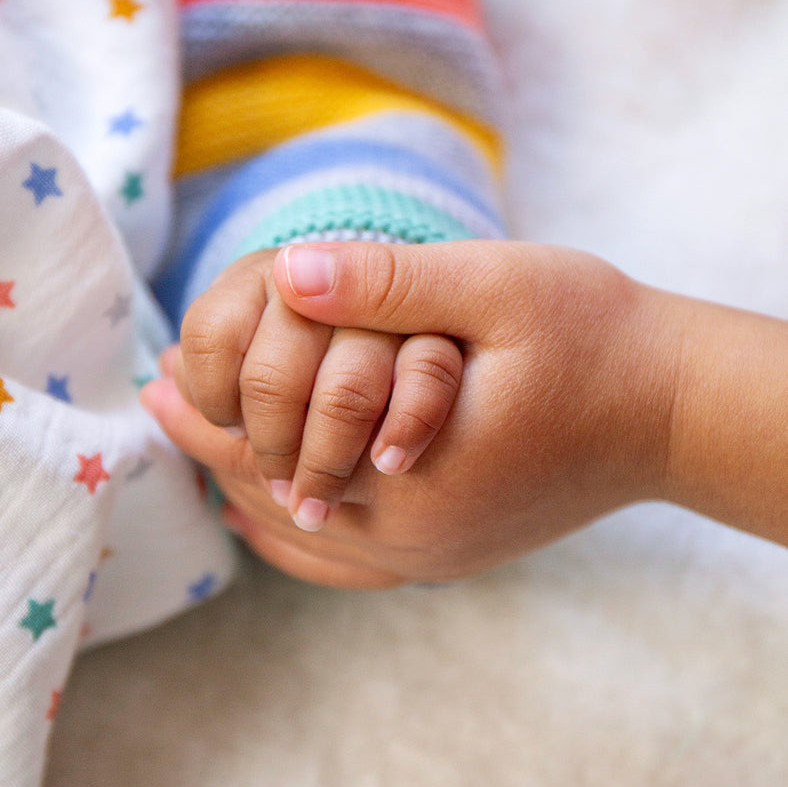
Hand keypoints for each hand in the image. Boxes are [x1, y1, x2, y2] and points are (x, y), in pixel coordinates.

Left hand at [144, 240, 680, 585]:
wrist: (671, 405)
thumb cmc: (592, 336)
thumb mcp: (493, 286)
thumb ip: (386, 281)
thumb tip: (286, 272)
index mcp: (410, 475)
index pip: (270, 452)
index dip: (206, 411)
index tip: (157, 379)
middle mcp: (415, 537)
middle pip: (277, 503)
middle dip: (214, 449)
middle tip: (162, 404)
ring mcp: (438, 553)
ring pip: (309, 538)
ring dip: (249, 488)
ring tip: (203, 448)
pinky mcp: (458, 545)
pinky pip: (353, 558)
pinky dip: (300, 534)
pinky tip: (276, 512)